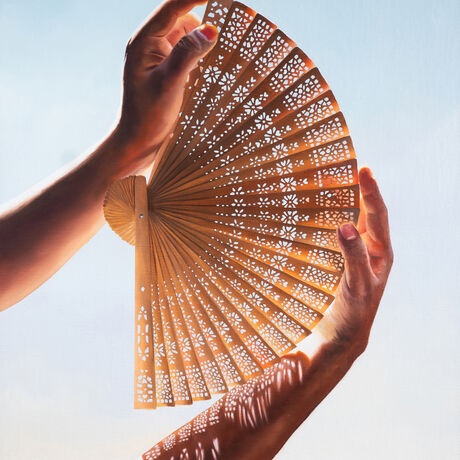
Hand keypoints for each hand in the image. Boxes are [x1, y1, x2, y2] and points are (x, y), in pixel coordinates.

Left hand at [114, 0, 217, 173]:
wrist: (137, 141)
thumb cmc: (148, 116)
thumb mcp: (169, 84)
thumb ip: (188, 54)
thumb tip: (210, 29)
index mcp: (143, 42)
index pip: (172, 7)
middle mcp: (148, 44)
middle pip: (179, 17)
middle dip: (201, 19)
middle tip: (223, 31)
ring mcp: (156, 57)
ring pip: (184, 34)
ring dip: (200, 38)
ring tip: (216, 51)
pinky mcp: (164, 69)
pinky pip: (184, 51)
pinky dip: (198, 52)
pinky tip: (206, 63)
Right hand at [318, 167, 393, 353]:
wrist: (346, 331)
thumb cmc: (355, 310)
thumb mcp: (356, 285)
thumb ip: (353, 256)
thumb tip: (345, 225)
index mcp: (381, 252)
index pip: (378, 215)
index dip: (371, 192)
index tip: (364, 169)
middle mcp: (373, 248)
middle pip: (371, 212)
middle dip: (363, 190)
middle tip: (355, 167)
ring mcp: (360, 253)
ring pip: (359, 220)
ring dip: (352, 200)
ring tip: (342, 182)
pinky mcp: (346, 258)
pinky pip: (345, 231)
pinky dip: (339, 216)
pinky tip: (328, 210)